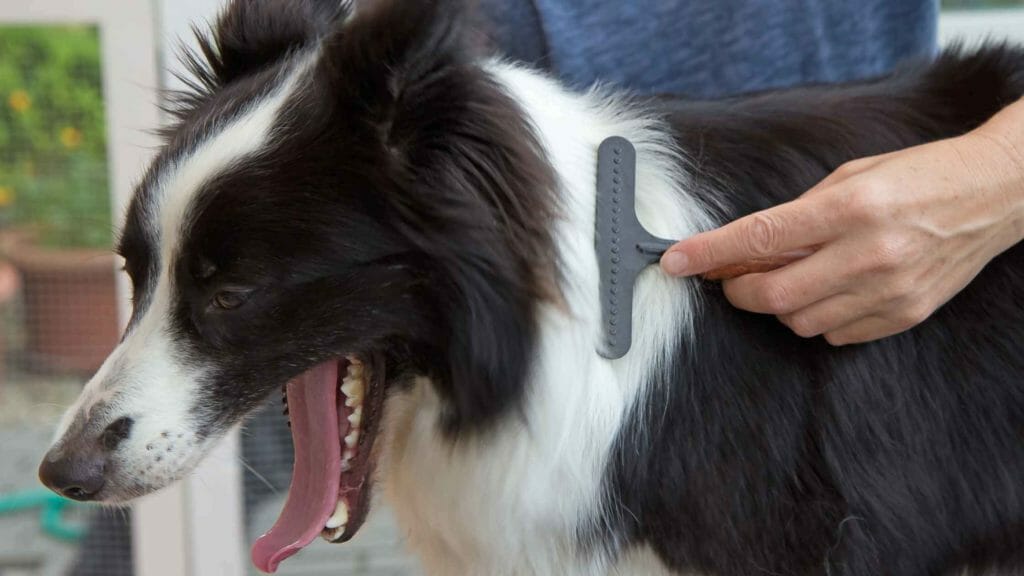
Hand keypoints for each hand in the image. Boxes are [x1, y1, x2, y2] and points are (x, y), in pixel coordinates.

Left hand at [660, 105, 1023, 345]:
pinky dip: (817, 318)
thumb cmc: (919, 176)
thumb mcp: (852, 176)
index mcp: (850, 208)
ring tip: (792, 277)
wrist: (994, 194)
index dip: (708, 253)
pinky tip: (827, 291)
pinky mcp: (906, 314)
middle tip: (731, 280)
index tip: (675, 261)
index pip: (760, 238)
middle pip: (773, 296)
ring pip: (800, 321)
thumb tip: (745, 247)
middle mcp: (869, 253)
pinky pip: (836, 334)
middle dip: (738, 292)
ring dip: (779, 306)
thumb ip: (798, 214)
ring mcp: (890, 291)